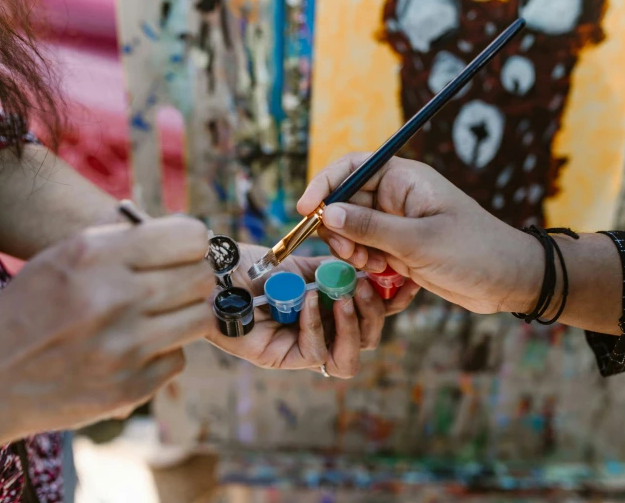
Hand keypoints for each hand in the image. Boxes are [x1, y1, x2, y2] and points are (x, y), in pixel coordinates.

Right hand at [0, 216, 215, 455]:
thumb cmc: (30, 309)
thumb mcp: (65, 255)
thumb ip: (125, 243)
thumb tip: (189, 240)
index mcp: (96, 256)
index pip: (191, 238)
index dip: (192, 244)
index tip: (184, 252)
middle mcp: (114, 299)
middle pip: (202, 278)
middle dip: (193, 279)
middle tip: (175, 285)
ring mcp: (126, 347)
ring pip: (201, 318)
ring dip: (185, 315)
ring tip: (158, 316)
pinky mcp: (131, 387)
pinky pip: (180, 358)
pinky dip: (164, 352)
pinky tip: (135, 349)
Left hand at [200, 244, 419, 378]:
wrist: (218, 271)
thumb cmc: (256, 266)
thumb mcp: (305, 264)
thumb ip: (337, 272)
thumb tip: (373, 271)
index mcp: (330, 310)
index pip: (371, 317)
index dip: (391, 305)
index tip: (406, 282)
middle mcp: (321, 333)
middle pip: (366, 342)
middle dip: (374, 316)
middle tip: (366, 289)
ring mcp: (302, 349)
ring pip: (347, 360)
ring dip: (353, 328)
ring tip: (345, 300)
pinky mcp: (282, 359)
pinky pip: (314, 353)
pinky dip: (317, 325)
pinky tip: (309, 301)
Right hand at [298, 153, 541, 314]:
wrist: (508, 280)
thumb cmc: (474, 251)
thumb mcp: (419, 241)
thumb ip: (371, 227)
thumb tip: (329, 213)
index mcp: (404, 179)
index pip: (353, 167)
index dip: (325, 183)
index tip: (307, 209)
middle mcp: (397, 196)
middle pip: (346, 201)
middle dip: (339, 227)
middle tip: (347, 253)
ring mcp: (397, 223)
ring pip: (353, 229)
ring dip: (352, 249)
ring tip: (371, 266)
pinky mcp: (400, 247)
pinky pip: (367, 249)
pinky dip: (366, 262)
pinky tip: (382, 274)